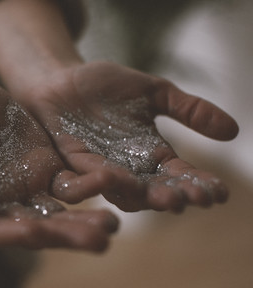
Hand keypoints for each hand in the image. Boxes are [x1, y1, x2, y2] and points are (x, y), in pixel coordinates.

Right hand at [0, 67, 118, 250]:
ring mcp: (20, 186)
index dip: (6, 233)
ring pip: (54, 212)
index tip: (33, 231)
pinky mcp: (42, 168)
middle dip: (60, 235)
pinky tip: (113, 188)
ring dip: (81, 222)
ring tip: (113, 226)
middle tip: (98, 240)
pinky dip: (87, 190)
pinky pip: (67, 186)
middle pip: (28, 228)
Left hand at [17, 62, 238, 211]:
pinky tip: (118, 178)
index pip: (179, 175)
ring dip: (143, 196)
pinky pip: (85, 178)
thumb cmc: (104, 86)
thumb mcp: (154, 93)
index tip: (220, 193)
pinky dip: (101, 180)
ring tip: (165, 199)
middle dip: (176, 195)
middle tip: (195, 199)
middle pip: (155, 191)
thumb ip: (188, 110)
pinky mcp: (71, 163)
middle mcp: (127, 168)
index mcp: (150, 154)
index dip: (199, 184)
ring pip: (122, 192)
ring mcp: (99, 169)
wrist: (62, 79)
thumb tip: (234, 131)